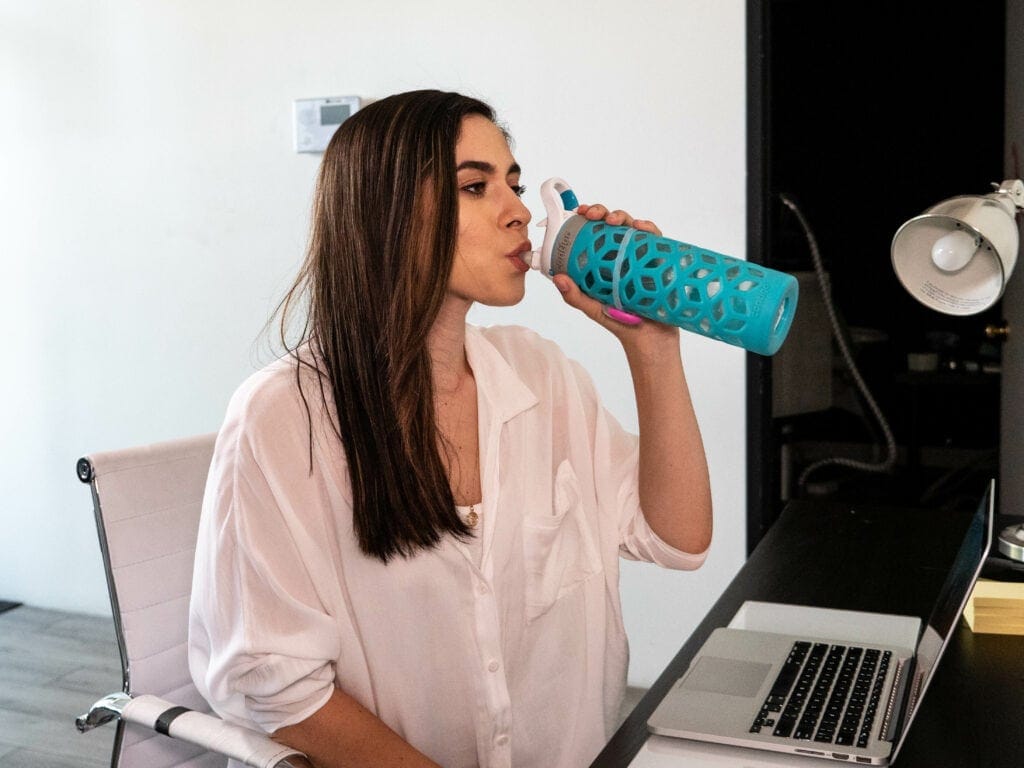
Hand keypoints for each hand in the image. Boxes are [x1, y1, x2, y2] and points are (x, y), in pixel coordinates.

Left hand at [551, 204, 679, 355]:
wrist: (651, 342)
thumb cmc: (622, 324)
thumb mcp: (593, 308)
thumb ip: (575, 296)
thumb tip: (557, 278)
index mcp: (607, 262)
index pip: (597, 233)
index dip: (589, 218)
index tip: (580, 213)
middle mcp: (625, 256)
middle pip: (615, 225)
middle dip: (603, 212)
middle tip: (592, 215)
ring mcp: (644, 258)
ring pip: (634, 228)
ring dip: (623, 217)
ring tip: (613, 221)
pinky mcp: (661, 262)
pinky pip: (657, 241)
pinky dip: (649, 230)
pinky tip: (640, 228)